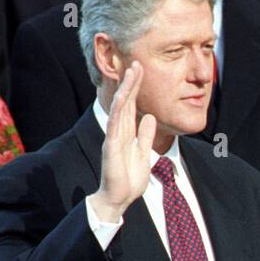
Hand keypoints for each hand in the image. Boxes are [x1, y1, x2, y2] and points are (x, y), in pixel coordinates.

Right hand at [90, 61, 156, 223]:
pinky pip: (114, 125)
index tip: (141, 70)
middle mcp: (118, 131)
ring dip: (125, 90)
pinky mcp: (111, 146)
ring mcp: (114, 137)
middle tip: (136, 62)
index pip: (133, 105)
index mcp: (127, 133)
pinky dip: (118, 111)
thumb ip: (145, 135)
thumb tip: (149, 117)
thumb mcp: (143, 152)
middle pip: (126, 102)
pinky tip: (122, 97)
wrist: (119, 198)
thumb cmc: (128, 179)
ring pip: (119, 109)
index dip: (137, 88)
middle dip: (131, 82)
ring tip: (130, 72)